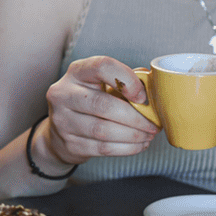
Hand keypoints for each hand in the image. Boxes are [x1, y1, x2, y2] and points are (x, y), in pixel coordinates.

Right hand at [40, 56, 157, 167]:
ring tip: (148, 135)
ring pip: (103, 130)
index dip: (126, 79)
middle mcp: (63, 93)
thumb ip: (124, 81)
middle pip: (103, 104)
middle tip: (153, 124)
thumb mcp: (101, 84)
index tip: (143, 96)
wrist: (62, 131)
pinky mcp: (69, 143)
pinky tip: (138, 144)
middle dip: (135, 117)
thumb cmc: (90, 102)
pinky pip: (103, 148)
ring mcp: (63, 120)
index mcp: (76, 72)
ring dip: (133, 135)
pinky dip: (126, 148)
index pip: (101, 66)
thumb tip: (153, 84)